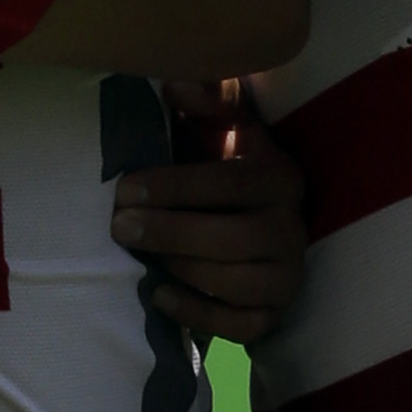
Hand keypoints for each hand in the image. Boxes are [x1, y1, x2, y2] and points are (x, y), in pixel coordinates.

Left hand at [111, 80, 307, 342]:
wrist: (240, 226)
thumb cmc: (216, 169)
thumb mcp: (217, 128)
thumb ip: (205, 101)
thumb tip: (178, 84)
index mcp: (279, 177)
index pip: (231, 183)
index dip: (177, 187)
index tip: (125, 189)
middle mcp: (292, 228)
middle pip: (237, 238)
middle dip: (172, 232)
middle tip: (119, 227)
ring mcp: (287, 276)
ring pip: (240, 283)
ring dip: (184, 270)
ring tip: (140, 260)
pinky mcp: (274, 314)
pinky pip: (242, 327)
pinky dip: (198, 314)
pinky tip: (159, 297)